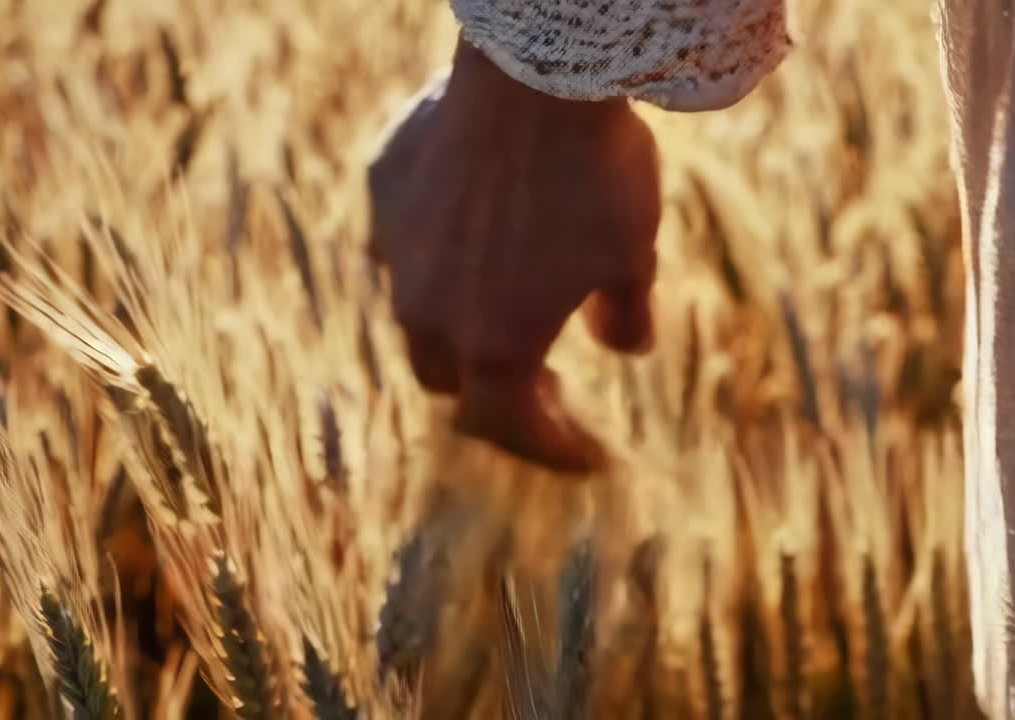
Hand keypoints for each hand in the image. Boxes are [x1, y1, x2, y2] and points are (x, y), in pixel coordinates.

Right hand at [367, 37, 661, 473]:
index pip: (512, 427)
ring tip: (505, 303)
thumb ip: (626, 315)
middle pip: (450, 382)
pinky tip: (469, 230)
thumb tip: (621, 347)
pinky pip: (399, 242)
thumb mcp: (632, 255)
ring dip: (458, 327)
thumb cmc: (596, 171)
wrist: (534, 70)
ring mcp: (396, 251)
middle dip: (497, 396)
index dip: (553, 449)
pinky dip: (434, 255)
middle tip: (549, 385)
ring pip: (414, 315)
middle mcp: (430, 311)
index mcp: (496, 343)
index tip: (591, 454)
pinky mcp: (382, 191)